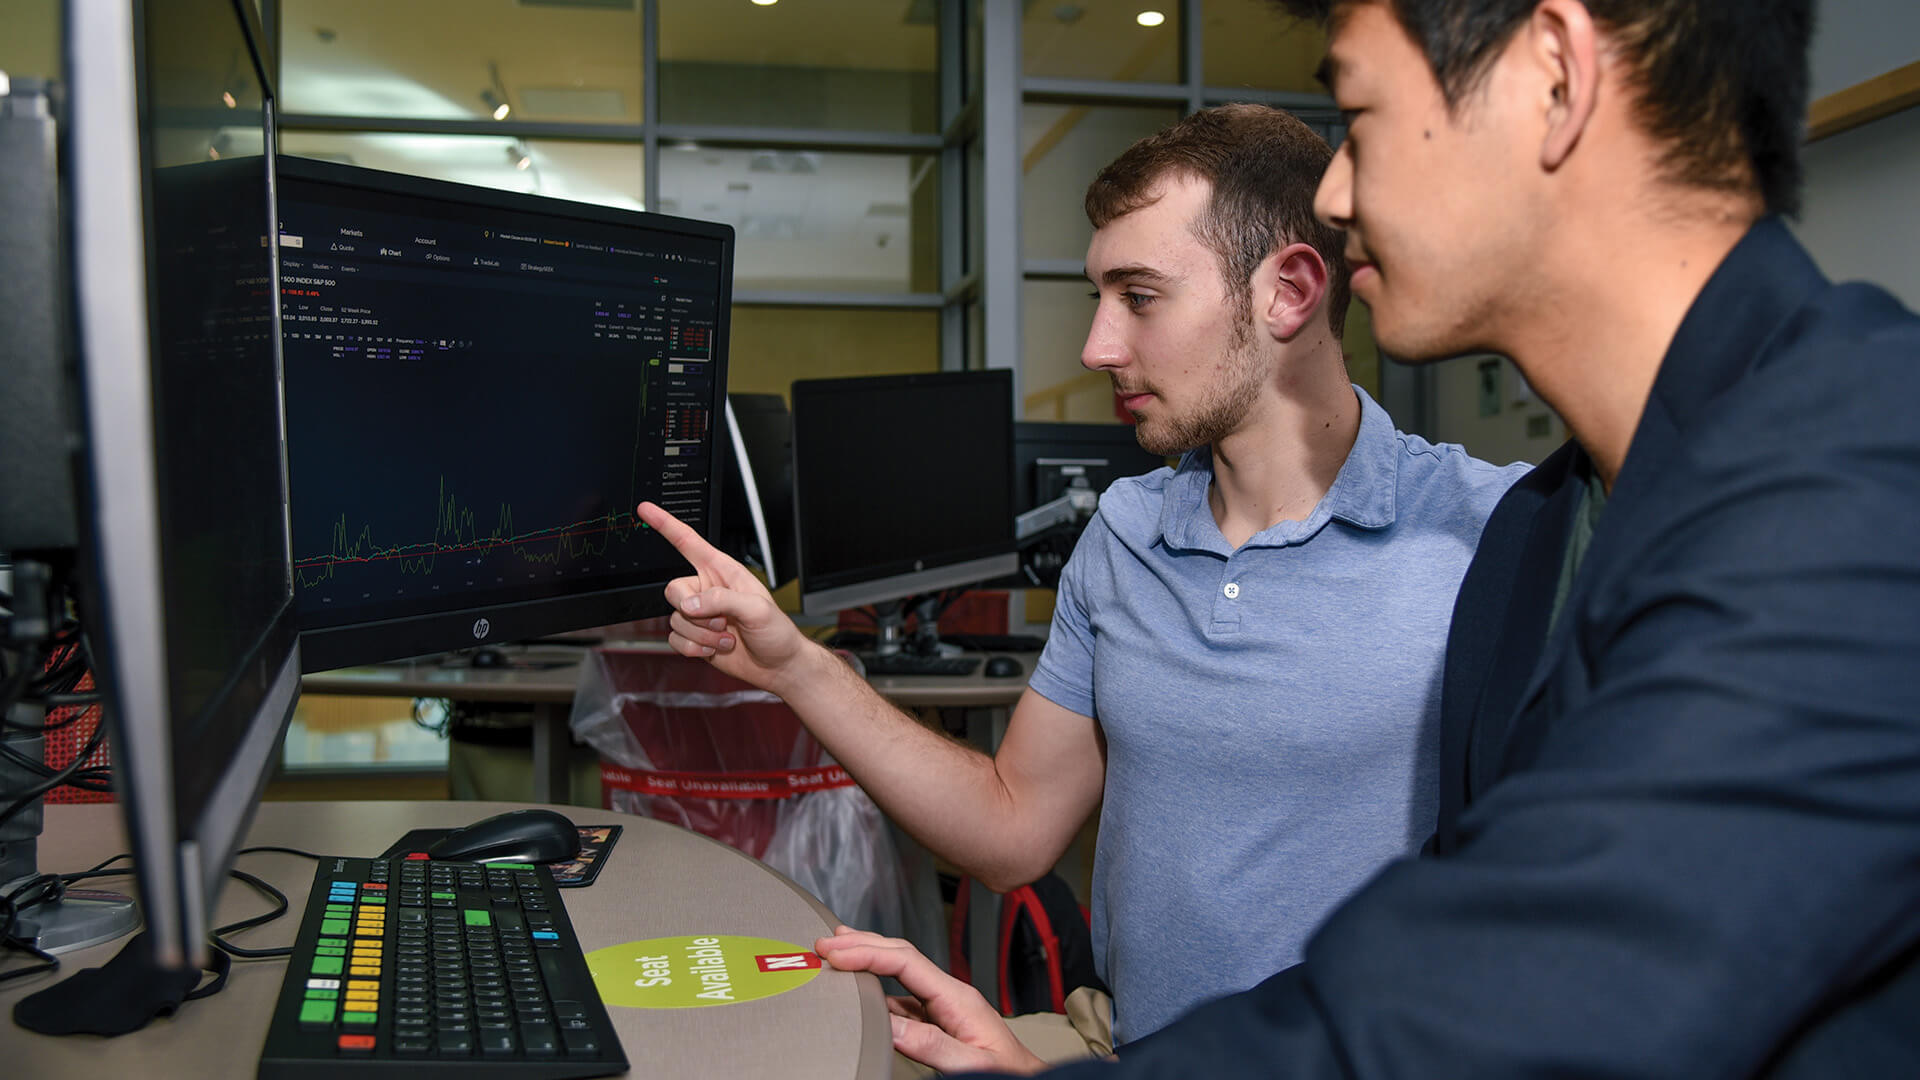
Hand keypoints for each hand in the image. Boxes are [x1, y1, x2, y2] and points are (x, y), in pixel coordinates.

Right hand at [637, 501, 822, 693]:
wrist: (776, 665)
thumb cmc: (776, 632)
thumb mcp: (757, 609)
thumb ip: (722, 600)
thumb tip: (690, 604)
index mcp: (722, 571)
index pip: (688, 542)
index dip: (666, 525)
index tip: (646, 510)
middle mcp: (707, 590)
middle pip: (673, 589)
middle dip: (693, 610)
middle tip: (721, 621)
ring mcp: (699, 615)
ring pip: (675, 619)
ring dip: (701, 634)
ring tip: (727, 637)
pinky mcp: (694, 637)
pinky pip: (675, 639)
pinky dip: (694, 648)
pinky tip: (715, 648)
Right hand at [816, 926, 1049, 1075]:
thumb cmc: (1008, 1073)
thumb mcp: (969, 1062)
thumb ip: (929, 1043)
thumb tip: (887, 1024)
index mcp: (957, 996)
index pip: (905, 961)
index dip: (867, 952)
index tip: (835, 953)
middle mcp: (948, 994)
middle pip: (900, 955)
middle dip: (861, 944)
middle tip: (825, 943)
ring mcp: (942, 1006)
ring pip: (898, 972)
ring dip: (866, 960)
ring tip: (837, 951)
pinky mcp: (937, 1021)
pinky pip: (899, 997)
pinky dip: (874, 987)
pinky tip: (860, 989)